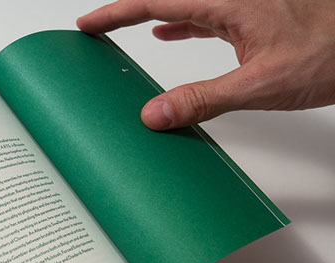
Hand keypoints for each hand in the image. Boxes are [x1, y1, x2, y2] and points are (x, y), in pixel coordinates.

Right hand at [77, 0, 334, 129]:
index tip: (88, 24)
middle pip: (162, 0)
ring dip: (149, 18)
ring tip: (121, 32)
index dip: (115, 14)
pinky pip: (202, 15)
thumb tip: (155, 114)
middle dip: (125, 13)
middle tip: (97, 29)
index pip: (154, 3)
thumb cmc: (330, 52)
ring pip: (182, 6)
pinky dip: (179, 25)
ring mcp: (241, 5)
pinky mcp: (250, 16)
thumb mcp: (259, 84)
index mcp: (228, 2)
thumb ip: (203, 99)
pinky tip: (168, 35)